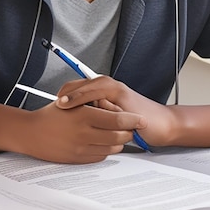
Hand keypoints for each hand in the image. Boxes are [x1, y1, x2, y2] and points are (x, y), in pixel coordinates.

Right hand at [21, 100, 146, 162]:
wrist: (31, 133)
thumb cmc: (52, 114)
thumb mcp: (73, 101)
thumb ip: (94, 102)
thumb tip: (117, 106)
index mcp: (84, 115)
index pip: (117, 120)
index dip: (132, 120)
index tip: (140, 119)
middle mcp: (83, 133)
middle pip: (119, 136)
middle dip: (129, 132)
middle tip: (132, 127)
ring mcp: (81, 148)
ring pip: (112, 148)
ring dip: (119, 141)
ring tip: (118, 134)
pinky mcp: (77, 159)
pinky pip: (101, 156)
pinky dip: (107, 149)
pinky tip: (102, 141)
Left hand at [56, 76, 175, 146]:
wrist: (160, 124)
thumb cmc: (136, 123)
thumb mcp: (111, 120)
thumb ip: (97, 116)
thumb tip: (75, 123)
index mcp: (103, 91)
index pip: (76, 88)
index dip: (62, 95)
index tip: (50, 107)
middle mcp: (108, 86)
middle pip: (78, 84)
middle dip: (64, 93)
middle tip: (52, 105)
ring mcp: (115, 89)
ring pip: (88, 87)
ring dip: (73, 95)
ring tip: (60, 104)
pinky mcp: (121, 94)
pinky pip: (101, 94)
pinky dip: (88, 98)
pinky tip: (83, 108)